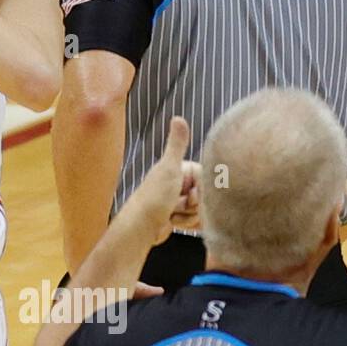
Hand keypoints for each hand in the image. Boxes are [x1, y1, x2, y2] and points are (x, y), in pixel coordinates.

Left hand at [130, 116, 200, 246]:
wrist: (140, 228)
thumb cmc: (153, 198)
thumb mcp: (169, 168)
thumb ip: (176, 144)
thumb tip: (178, 118)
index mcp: (179, 168)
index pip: (205, 177)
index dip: (201, 189)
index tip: (190, 193)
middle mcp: (179, 182)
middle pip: (204, 194)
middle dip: (194, 204)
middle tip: (178, 204)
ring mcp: (178, 200)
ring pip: (200, 209)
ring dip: (189, 215)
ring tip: (172, 213)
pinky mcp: (178, 216)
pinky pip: (194, 221)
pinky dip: (186, 223)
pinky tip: (172, 221)